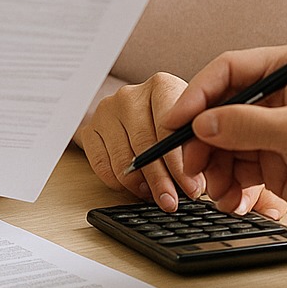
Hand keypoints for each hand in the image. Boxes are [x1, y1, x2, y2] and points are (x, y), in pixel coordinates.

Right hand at [75, 74, 203, 209]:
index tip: (192, 188)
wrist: (138, 108)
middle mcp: (130, 95)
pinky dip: (118, 183)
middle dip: (161, 180)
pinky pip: (101, 165)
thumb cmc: (171, 118)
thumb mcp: (189, 123)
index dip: (180, 163)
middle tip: (172, 202)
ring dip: (140, 185)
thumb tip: (197, 184)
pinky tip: (135, 188)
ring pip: (122, 159)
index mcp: (160, 85)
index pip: (168, 128)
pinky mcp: (89, 129)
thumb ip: (193, 147)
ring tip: (155, 197)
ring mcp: (106, 111)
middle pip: (144, 145)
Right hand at [162, 44, 286, 230]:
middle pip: (220, 108)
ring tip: (216, 191)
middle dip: (202, 139)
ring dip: (213, 167)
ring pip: (223, 142)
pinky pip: (236, 167)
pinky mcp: (273, 160)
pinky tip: (233, 201)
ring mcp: (274, 128)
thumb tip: (202, 123)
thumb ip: (247, 124)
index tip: (176, 120)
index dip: (198, 93)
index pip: (230, 70)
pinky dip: (228, 185)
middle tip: (190, 165)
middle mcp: (279, 94)